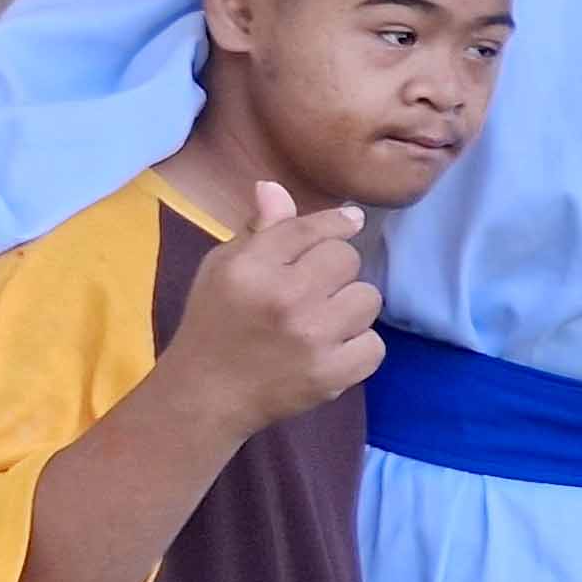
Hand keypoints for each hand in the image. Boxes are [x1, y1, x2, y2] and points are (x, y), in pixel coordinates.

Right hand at [158, 181, 380, 433]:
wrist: (206, 395)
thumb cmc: (214, 323)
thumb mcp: (222, 267)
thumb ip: (259, 231)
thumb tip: (274, 187)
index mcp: (252, 267)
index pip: (311, 229)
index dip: (337, 222)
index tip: (351, 221)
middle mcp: (285, 298)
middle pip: (346, 259)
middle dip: (333, 271)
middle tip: (311, 290)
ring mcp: (312, 339)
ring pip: (367, 298)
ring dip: (349, 307)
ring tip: (322, 321)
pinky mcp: (331, 375)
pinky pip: (375, 345)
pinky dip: (358, 347)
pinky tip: (331, 349)